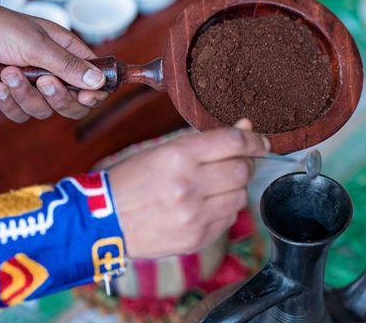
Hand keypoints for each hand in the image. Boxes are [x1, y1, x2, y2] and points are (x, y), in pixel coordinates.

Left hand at [0, 6, 107, 121]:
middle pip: (74, 104)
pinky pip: (20, 114)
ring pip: (45, 110)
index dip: (94, 93)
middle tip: (44, 82)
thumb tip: (99, 81)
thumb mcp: (37, 44)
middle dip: (59, 98)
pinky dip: (9, 103)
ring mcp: (34, 86)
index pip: (94, 80)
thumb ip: (68, 65)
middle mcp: (55, 72)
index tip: (85, 96)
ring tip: (9, 73)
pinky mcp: (14, 97)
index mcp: (68, 53)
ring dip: (25, 95)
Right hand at [108, 119, 269, 258]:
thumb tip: (247, 127)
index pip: (233, 143)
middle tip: (233, 164)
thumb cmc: (133, 180)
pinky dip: (224, 209)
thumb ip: (209, 141)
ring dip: (234, 188)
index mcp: (178, 156)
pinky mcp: (198, 237)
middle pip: (242, 170)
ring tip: (212, 186)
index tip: (261, 142)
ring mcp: (194, 215)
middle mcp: (188, 186)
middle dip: (244, 164)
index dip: (253, 140)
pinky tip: (204, 205)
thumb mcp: (165, 151)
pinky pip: (230, 218)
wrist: (104, 222)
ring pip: (241, 196)